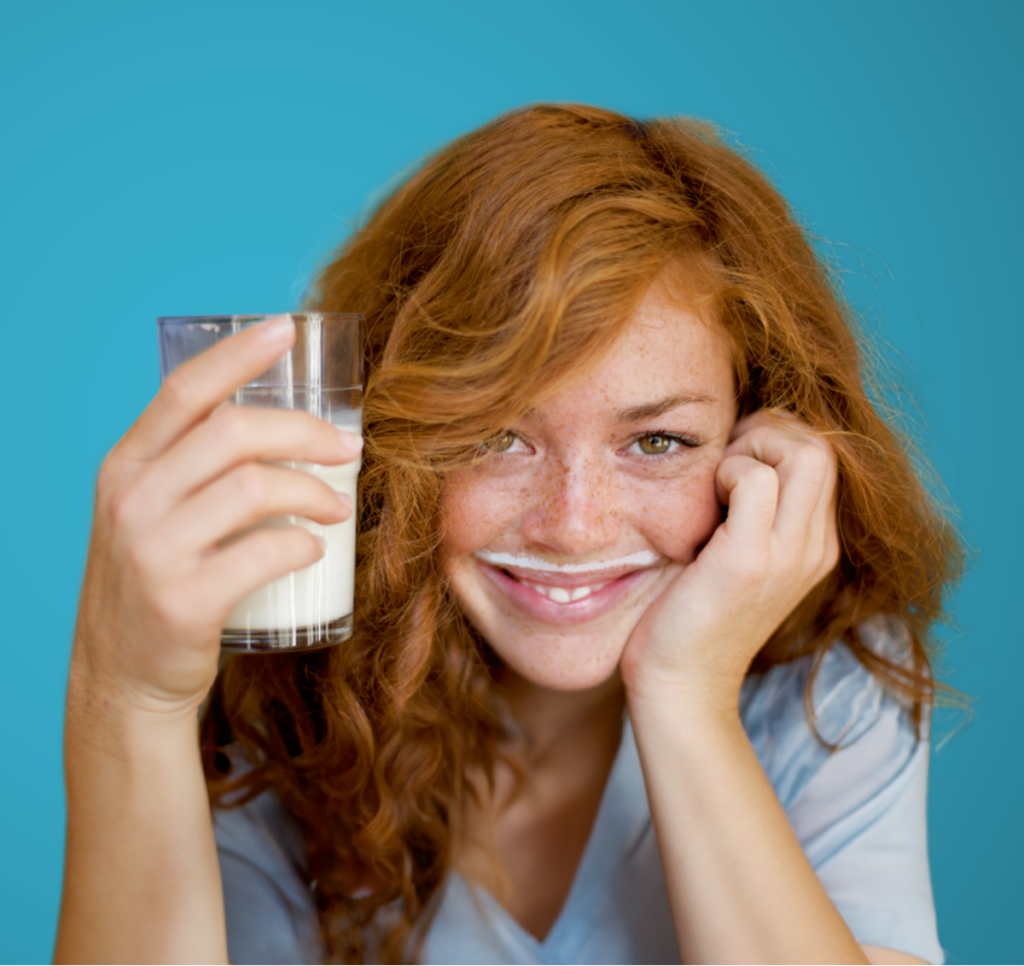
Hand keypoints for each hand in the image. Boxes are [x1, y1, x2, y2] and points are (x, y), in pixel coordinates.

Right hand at [70, 316, 361, 719]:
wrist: (122, 678)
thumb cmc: (155, 584)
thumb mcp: (150, 514)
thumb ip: (191, 468)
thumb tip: (278, 426)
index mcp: (127, 466)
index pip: (185, 390)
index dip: (239, 354)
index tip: (287, 329)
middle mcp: (132, 499)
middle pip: (234, 433)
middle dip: (305, 432)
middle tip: (348, 449)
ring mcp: (152, 551)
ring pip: (254, 488)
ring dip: (313, 491)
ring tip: (337, 506)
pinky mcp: (182, 601)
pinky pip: (264, 552)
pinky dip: (303, 543)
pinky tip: (314, 548)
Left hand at [620, 409, 838, 711]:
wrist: (679, 686)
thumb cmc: (690, 613)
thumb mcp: (733, 552)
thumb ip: (748, 509)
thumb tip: (731, 449)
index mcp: (814, 544)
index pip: (823, 453)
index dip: (776, 437)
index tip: (729, 460)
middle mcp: (815, 547)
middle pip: (822, 445)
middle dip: (769, 431)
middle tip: (723, 462)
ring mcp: (790, 555)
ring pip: (806, 451)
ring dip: (752, 447)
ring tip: (716, 482)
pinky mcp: (751, 561)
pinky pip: (758, 480)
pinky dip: (729, 471)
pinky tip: (705, 502)